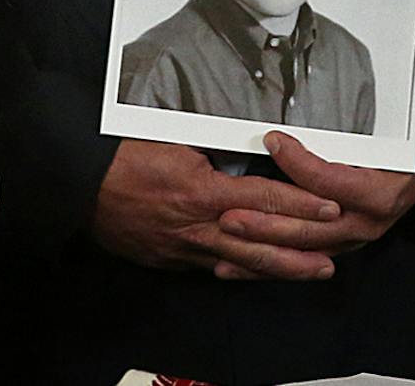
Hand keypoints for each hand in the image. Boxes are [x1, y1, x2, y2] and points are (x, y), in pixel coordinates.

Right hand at [91, 139, 342, 279]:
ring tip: (310, 271)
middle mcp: (198, 226)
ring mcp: (185, 248)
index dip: (301, 204)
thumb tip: (249, 152)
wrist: (83, 186)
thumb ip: (216, 153)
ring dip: (279, 269)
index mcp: (203, 192)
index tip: (330, 206)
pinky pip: (213, 268)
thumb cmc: (125, 157)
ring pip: (241, 262)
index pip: (264, 198)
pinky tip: (258, 273)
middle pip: (260, 243)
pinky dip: (240, 271)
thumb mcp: (177, 143)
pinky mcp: (171, 259)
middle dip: (300, 253)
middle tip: (332, 258)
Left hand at [213, 135, 414, 277]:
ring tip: (228, 235)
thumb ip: (341, 142)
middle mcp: (365, 224)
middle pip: (309, 226)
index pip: (328, 181)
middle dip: (265, 221)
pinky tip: (235, 265)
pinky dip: (264, 264)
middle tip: (232, 212)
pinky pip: (297, 262)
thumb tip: (300, 129)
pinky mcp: (338, 250)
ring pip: (300, 249)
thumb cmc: (399, 159)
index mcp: (378, 194)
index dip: (297, 161)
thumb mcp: (380, 143)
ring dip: (261, 244)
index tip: (273, 141)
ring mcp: (351, 241)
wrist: (414, 183)